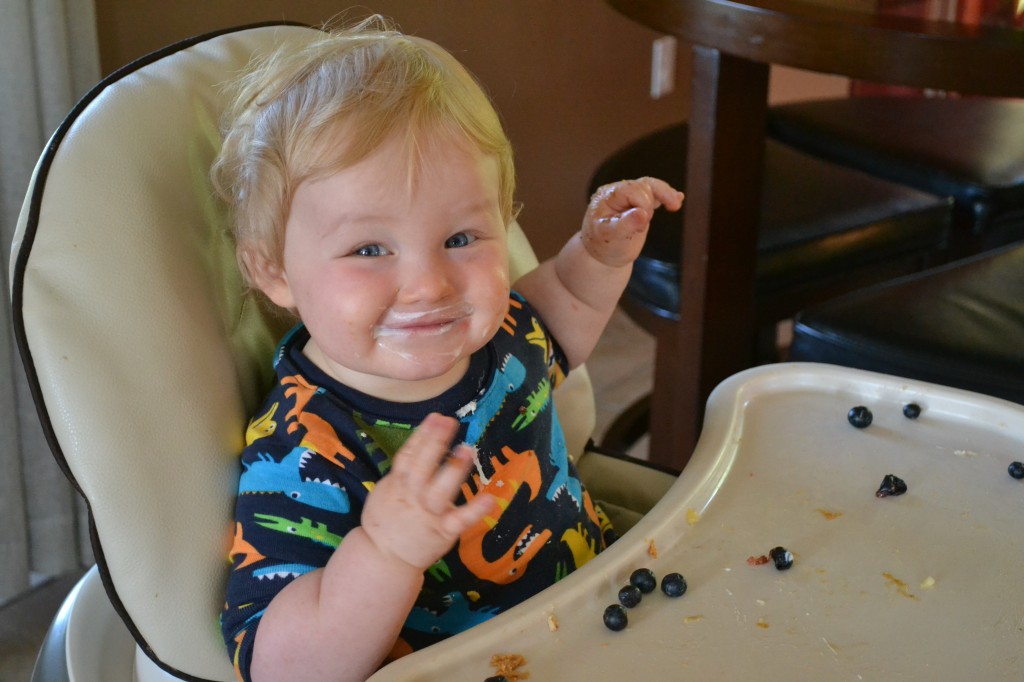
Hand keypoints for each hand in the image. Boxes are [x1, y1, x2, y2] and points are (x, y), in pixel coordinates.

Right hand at [360, 413, 492, 569]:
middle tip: (450, 422)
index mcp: (397, 483)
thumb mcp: (385, 491)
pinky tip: (490, 498)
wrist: (383, 558)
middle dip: (436, 442)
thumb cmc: (387, 520)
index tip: (436, 417)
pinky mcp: (444, 531)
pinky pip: (460, 519)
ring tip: (467, 449)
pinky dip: (475, 510)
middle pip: (423, 465)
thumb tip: (419, 443)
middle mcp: (413, 495)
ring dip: (454, 469)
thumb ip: (402, 470)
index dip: (422, 435)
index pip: (408, 455)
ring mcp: (429, 513)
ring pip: (441, 488)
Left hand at [582, 177, 683, 267]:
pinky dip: (666, 196)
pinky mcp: (640, 204)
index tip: (643, 222)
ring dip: (665, 194)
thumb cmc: (604, 245)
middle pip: (643, 186)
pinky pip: (655, 194)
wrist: (605, 255)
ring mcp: (630, 197)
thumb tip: (642, 214)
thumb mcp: (610, 237)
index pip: (632, 190)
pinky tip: (678, 198)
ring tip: (675, 204)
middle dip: (651, 203)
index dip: (643, 203)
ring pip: (651, 186)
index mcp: (607, 196)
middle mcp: (618, 192)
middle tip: (646, 223)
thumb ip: (625, 225)